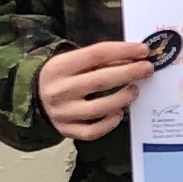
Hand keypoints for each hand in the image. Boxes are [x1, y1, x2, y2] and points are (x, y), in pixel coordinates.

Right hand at [38, 36, 155, 141]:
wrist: (35, 96)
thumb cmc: (63, 75)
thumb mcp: (74, 61)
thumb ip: (100, 60)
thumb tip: (134, 58)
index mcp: (59, 67)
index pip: (96, 54)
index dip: (123, 51)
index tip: (143, 50)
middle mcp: (58, 90)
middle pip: (100, 81)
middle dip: (129, 73)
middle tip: (148, 69)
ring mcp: (62, 113)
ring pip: (98, 108)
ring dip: (122, 98)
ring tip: (135, 90)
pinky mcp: (66, 130)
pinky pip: (92, 131)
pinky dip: (109, 123)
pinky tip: (118, 113)